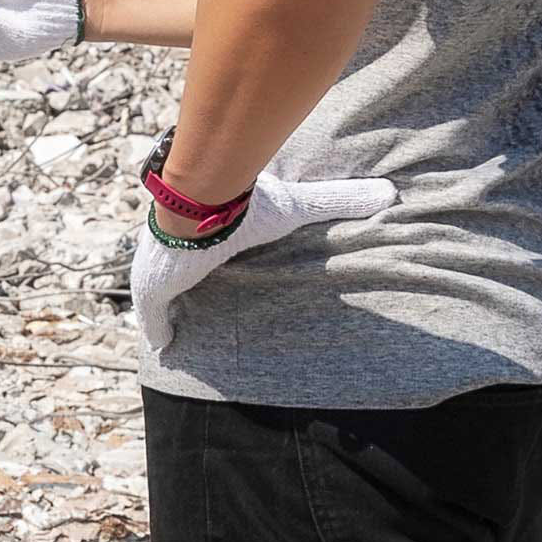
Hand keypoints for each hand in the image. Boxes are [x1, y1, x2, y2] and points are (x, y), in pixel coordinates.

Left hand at [129, 172, 399, 361]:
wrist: (203, 206)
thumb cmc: (244, 205)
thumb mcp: (296, 207)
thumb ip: (337, 200)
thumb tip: (391, 193)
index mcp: (204, 232)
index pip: (202, 251)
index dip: (204, 262)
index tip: (211, 272)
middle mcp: (177, 248)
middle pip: (177, 275)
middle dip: (180, 288)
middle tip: (196, 311)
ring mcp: (157, 270)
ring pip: (160, 296)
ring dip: (166, 311)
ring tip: (179, 334)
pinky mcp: (150, 290)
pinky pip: (153, 318)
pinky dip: (158, 331)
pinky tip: (163, 348)